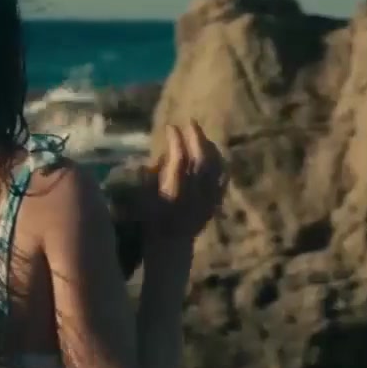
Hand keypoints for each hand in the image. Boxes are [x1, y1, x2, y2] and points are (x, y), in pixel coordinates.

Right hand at [136, 121, 225, 245]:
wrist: (171, 244)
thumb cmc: (150, 220)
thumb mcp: (144, 197)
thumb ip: (155, 174)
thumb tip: (166, 153)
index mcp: (173, 191)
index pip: (178, 158)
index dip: (175, 140)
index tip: (169, 127)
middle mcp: (194, 193)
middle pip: (201, 159)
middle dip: (195, 137)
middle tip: (189, 122)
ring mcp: (208, 198)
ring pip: (214, 166)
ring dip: (208, 147)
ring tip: (201, 134)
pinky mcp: (215, 201)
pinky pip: (222, 178)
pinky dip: (220, 163)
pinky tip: (215, 154)